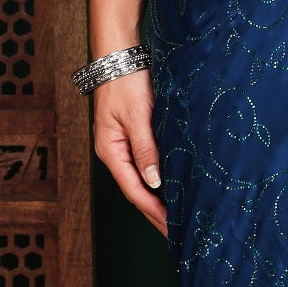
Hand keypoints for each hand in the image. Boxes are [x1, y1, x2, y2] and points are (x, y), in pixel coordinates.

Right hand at [92, 68, 167, 234]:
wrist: (120, 55)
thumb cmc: (126, 82)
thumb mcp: (137, 115)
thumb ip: (145, 148)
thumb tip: (153, 183)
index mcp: (111, 151)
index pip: (134, 190)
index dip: (153, 210)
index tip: (171, 227)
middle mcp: (115, 151)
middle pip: (136, 189)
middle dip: (154, 211)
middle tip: (176, 231)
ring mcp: (122, 143)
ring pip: (141, 177)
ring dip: (156, 196)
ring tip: (175, 214)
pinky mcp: (132, 132)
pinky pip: (144, 161)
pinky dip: (157, 176)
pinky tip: (169, 183)